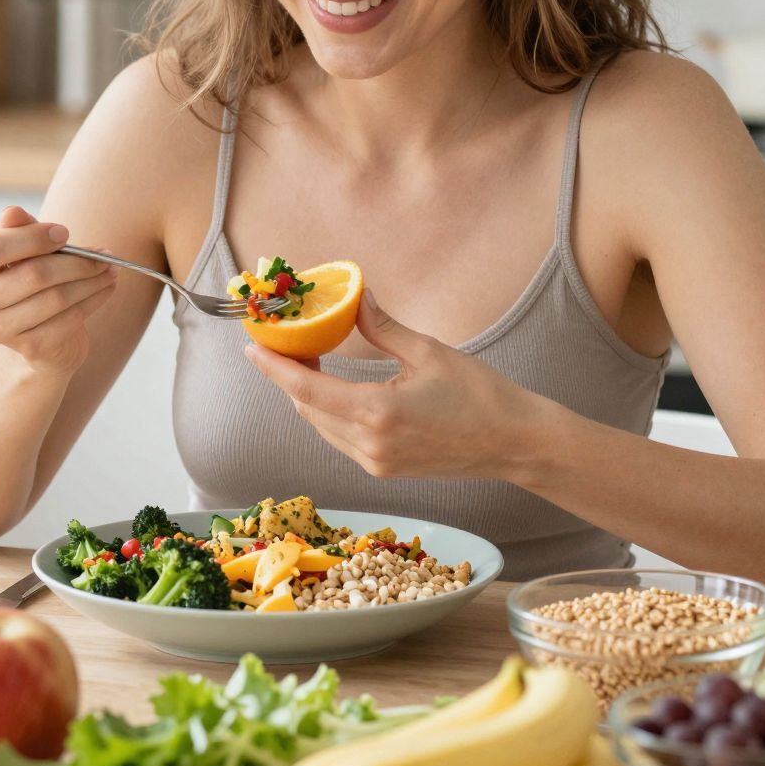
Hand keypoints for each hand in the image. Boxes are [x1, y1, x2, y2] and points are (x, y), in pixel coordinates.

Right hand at [0, 205, 117, 375]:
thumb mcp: (23, 250)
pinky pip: (69, 319)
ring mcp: (0, 330)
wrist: (37, 332)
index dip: (32, 237)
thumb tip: (12, 212)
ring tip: (110, 268)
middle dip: (76, 262)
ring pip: (56, 298)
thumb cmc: (29, 278)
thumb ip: (20, 230)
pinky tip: (106, 288)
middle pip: (33, 274)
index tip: (64, 233)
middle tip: (103, 254)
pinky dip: (94, 300)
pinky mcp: (29, 348)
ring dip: (91, 280)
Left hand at [242, 292, 546, 481]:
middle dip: (289, 377)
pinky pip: (341, 439)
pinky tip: (336, 389)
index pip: (305, 391)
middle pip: (308, 409)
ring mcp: (376, 462)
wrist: (513, 443)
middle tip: (284, 341)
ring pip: (322, 427)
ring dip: (309, 397)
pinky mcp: (385, 469)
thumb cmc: (480, 395)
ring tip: (307, 360)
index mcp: (377, 415)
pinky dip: (329, 413)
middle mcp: (369, 445)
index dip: (273, 368)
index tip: (251, 347)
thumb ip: (383, 328)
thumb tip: (355, 296)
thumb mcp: (430, 352)